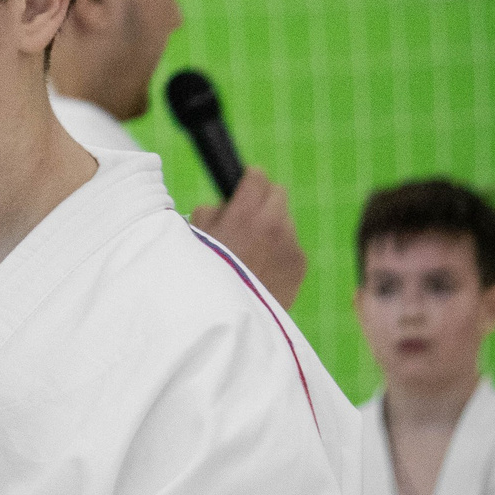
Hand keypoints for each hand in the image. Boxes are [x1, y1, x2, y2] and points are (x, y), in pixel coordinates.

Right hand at [190, 167, 306, 308]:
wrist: (227, 318)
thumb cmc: (204, 277)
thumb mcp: (195, 238)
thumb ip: (211, 213)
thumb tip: (224, 205)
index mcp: (245, 214)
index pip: (257, 176)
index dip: (248, 181)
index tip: (244, 187)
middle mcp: (273, 225)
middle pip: (278, 194)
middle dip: (263, 201)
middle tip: (248, 217)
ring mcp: (291, 245)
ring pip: (286, 221)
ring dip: (272, 228)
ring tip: (252, 251)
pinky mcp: (299, 264)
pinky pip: (291, 246)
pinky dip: (279, 252)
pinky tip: (261, 268)